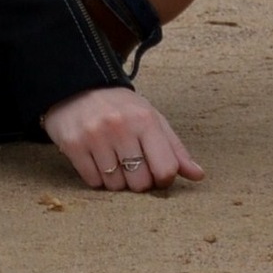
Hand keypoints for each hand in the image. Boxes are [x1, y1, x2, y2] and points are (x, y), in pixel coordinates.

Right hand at [41, 85, 204, 191]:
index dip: (163, 178)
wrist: (77, 87)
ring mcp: (95, 136)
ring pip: (115, 186)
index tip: (155, 171)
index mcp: (145, 119)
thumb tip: (199, 175)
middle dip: (137, 180)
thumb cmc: (121, 107)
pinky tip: (95, 158)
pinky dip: (96, 177)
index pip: (166, 170)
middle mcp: (120, 126)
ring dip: (115, 179)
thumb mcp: (151, 118)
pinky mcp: (73, 144)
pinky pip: (93, 182)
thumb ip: (175, 148)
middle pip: (140, 184)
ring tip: (111, 158)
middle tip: (130, 163)